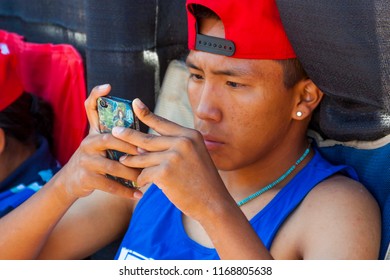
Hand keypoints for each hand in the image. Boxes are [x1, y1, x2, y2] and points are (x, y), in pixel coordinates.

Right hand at [54, 85, 142, 199]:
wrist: (71, 182)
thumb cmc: (95, 160)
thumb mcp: (100, 145)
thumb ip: (117, 137)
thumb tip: (145, 130)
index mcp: (94, 131)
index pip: (90, 107)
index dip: (97, 95)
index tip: (108, 86)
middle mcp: (88, 142)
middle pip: (109, 138)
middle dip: (130, 146)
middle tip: (147, 153)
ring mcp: (85, 160)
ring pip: (113, 165)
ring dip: (132, 173)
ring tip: (147, 178)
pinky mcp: (86, 178)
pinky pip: (109, 184)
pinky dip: (126, 191)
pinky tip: (138, 194)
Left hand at [112, 98, 232, 220]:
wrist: (214, 203)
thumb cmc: (202, 182)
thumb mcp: (194, 156)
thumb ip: (172, 147)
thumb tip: (141, 145)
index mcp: (191, 135)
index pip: (163, 123)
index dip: (146, 114)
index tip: (134, 103)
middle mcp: (183, 142)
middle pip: (148, 138)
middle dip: (128, 136)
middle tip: (114, 131)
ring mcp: (174, 156)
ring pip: (143, 157)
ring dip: (132, 162)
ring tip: (123, 161)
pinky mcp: (165, 171)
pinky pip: (144, 173)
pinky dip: (141, 180)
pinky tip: (141, 185)